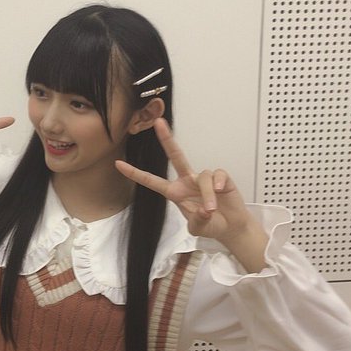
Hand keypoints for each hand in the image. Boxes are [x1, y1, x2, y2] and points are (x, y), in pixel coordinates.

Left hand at [115, 118, 251, 242]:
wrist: (231, 227)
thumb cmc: (210, 225)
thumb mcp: (198, 229)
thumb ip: (197, 222)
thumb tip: (203, 210)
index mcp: (175, 192)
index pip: (151, 181)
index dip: (135, 173)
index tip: (118, 164)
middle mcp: (186, 181)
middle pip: (175, 155)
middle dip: (166, 138)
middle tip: (158, 122)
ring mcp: (202, 178)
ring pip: (203, 177)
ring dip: (207, 195)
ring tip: (211, 210)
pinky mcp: (220, 177)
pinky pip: (216, 175)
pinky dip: (218, 184)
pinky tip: (220, 192)